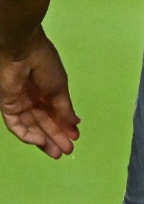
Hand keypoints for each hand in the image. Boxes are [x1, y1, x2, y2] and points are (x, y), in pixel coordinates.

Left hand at [0, 28, 76, 158]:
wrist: (24, 52)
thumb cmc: (45, 64)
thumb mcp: (60, 88)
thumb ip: (64, 108)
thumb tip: (74, 123)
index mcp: (47, 91)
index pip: (55, 113)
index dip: (64, 126)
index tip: (74, 137)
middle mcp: (33, 99)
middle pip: (43, 123)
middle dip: (55, 137)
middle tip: (66, 151)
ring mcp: (20, 103)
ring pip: (31, 127)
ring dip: (43, 140)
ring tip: (56, 151)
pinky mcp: (8, 106)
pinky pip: (16, 125)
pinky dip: (28, 135)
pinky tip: (40, 141)